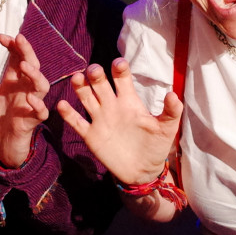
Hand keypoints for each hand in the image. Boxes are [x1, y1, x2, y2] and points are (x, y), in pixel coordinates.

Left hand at [0, 32, 49, 167]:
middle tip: (19, 39)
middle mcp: (24, 89)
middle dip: (27, 51)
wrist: (0, 144)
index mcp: (13, 81)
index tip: (2, 37)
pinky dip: (38, 105)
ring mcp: (30, 104)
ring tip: (23, 66)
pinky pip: (41, 112)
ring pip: (42, 86)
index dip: (13, 46)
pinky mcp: (32, 121)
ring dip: (35, 75)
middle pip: (32, 66)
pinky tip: (29, 98)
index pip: (17, 58)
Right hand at [56, 57, 182, 184]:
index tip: (118, 63)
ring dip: (80, 87)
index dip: (119, 69)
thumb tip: (173, 94)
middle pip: (100, 84)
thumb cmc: (156, 146)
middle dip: (96, 75)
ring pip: (86, 97)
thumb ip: (171, 111)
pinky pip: (76, 122)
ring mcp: (100, 119)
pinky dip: (68, 114)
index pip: (122, 79)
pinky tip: (62, 104)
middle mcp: (112, 106)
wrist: (143, 171)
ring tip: (77, 78)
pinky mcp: (91, 135)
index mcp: (129, 101)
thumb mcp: (167, 129)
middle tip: (94, 70)